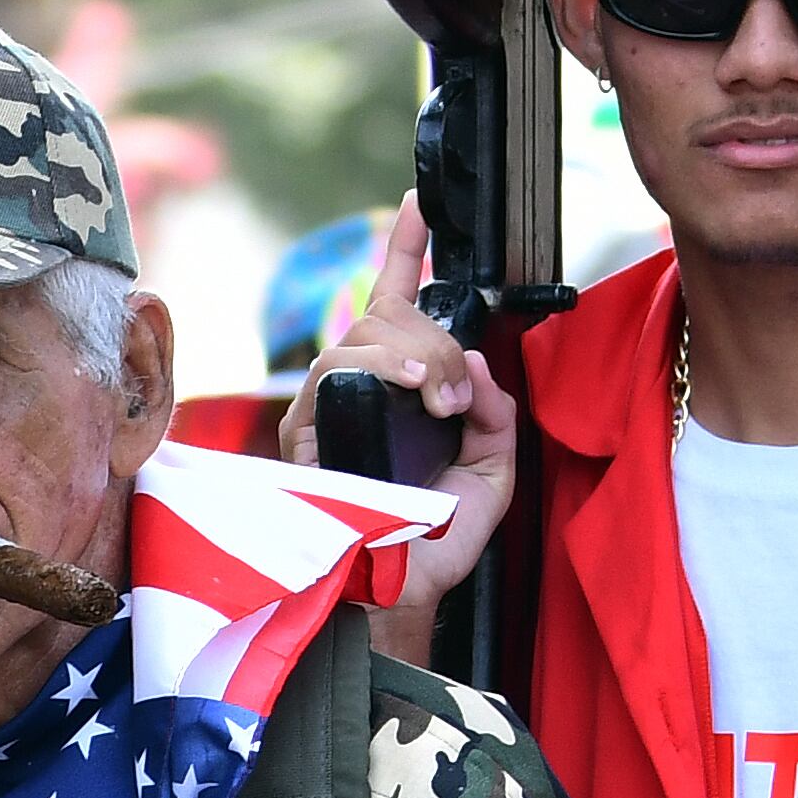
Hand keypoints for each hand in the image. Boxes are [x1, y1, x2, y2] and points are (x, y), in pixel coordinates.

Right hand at [276, 197, 520, 636]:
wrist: (403, 593)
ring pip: (358, 336)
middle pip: (384, 315)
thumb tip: (475, 366)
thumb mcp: (493, 468)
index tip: (419, 203)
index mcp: (399, 393)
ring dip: (410, 353)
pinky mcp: (303, 430)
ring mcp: (326, 409)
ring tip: (437, 394)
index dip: (405, 250)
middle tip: (458, 391)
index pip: (394, 306)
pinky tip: (415, 389)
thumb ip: (495, 411)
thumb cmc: (437, 542)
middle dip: (432, 336)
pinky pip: (333, 370)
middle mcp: (358, 392)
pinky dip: (379, 368)